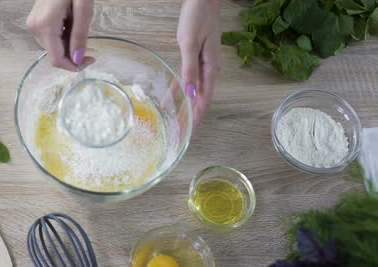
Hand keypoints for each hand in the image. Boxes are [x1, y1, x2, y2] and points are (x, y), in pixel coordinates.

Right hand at [27, 0, 94, 70]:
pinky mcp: (36, 22)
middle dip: (73, 52)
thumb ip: (80, 35)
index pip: (57, 60)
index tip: (91, 59)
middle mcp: (35, 28)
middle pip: (56, 54)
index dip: (74, 66)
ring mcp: (33, 25)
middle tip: (87, 37)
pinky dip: (64, 36)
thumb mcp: (83, 9)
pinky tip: (71, 22)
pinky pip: (52, 38)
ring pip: (54, 47)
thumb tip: (77, 60)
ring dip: (69, 43)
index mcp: (45, 26)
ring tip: (77, 22)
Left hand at [177, 0, 220, 129]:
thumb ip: (189, 69)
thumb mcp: (190, 43)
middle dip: (191, 117)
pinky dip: (179, 91)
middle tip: (181, 134)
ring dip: (185, 107)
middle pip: (199, 99)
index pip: (204, 100)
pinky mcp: (194, 58)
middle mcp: (208, 69)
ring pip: (192, 92)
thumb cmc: (198, 17)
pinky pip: (187, 80)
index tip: (189, 133)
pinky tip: (170, 100)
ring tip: (175, 123)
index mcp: (211, 68)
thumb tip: (189, 93)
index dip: (197, 117)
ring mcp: (202, 64)